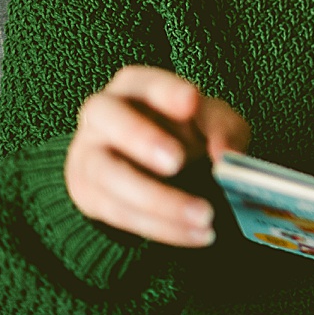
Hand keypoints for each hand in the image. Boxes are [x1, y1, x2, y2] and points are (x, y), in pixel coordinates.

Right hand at [65, 65, 249, 246]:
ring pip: (109, 175)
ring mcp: (88, 155)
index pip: (145, 81)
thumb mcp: (214, 122)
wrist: (151, 166)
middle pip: (108, 118)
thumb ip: (223, 130)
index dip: (166, 91)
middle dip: (141, 138)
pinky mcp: (89, 195)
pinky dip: (161, 227)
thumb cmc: (186, 132)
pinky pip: (119, 213)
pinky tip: (196, 233)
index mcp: (135, 87)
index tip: (192, 101)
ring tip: (204, 215)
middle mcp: (102, 115)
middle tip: (176, 161)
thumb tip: (225, 156)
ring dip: (157, 199)